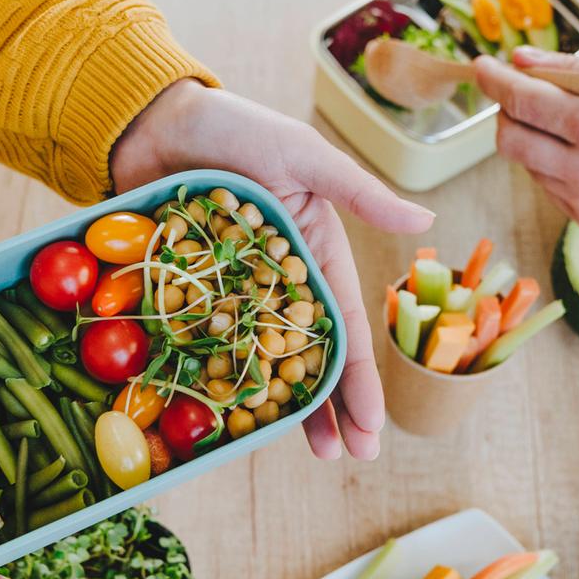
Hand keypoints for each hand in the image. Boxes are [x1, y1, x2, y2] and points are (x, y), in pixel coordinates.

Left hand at [111, 82, 434, 459]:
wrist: (153, 119)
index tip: (374, 427)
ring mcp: (231, 293)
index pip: (346, 327)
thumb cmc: (236, 129)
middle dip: (329, 408)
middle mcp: (277, 283)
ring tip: (286, 447)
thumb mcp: (303, 157)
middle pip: (307, 356)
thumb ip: (358, 192)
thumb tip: (426, 216)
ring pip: (258, 359)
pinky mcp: (186, 294)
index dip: (362, 379)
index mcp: (314, 255)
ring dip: (275, 404)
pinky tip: (218, 414)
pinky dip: (210, 377)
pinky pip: (201, 343)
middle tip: (346, 459)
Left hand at [475, 49, 578, 236]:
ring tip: (569, 124)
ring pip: (527, 166)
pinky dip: (553, 167)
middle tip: (522, 95)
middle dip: (506, 113)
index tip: (481, 68)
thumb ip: (569, 70)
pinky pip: (550, 189)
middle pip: (508, 140)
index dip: (492, 82)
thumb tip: (519, 61)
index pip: (518, 100)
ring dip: (533, 141)